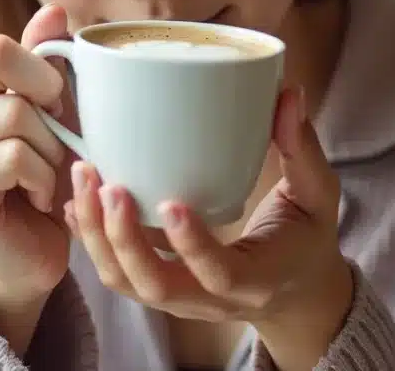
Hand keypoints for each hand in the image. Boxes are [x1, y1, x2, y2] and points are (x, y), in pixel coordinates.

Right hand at [0, 4, 73, 300]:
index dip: (43, 74)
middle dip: (48, 111)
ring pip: (14, 116)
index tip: (57, 108)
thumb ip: (47, 61)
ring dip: (49, 151)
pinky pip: (12, 158)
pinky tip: (34, 198)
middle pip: (3, 70)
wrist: (32, 247)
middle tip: (53, 144)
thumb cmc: (43, 172)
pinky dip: (41, 179)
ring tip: (44, 175)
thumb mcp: (53, 109)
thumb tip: (53, 11)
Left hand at [65, 87, 353, 368]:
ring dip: (97, 236)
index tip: (170, 202)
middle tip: (108, 184)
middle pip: (155, 286)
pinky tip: (77, 200)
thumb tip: (289, 94)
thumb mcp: (318, 197)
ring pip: (126, 284)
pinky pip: (118, 274)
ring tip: (84, 180)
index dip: (192, 244)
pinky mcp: (160, 286)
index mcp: (257, 278)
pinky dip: (92, 239)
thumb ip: (302, 148)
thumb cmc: (306, 238)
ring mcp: (181, 298)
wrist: (296, 293)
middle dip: (122, 238)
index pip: (219, 274)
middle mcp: (212, 299)